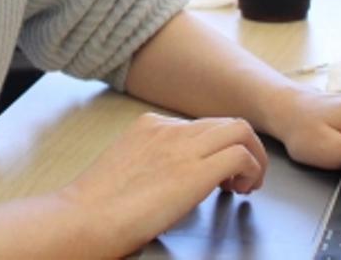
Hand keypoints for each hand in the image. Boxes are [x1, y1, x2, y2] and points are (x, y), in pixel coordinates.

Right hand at [57, 113, 266, 255]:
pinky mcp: (196, 171)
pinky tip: (241, 191)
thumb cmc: (96, 207)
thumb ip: (151, 164)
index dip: (216, 149)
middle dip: (243, 148)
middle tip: (239, 180)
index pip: (200, 126)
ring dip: (254, 156)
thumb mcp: (126, 168)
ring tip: (246, 185)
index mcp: (150, 127)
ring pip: (241, 130)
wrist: (86, 217)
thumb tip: (169, 181)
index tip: (218, 175)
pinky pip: (242, 154)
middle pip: (225, 122)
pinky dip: (252, 170)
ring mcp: (183, 146)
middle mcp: (169, 129)